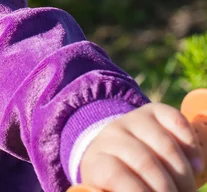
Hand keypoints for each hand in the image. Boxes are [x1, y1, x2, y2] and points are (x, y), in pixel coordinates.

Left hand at [79, 103, 203, 191]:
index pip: (115, 174)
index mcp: (97, 161)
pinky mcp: (152, 111)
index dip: (136, 191)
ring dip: (183, 173)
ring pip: (164, 143)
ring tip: (188, 190)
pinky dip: (190, 144)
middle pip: (144, 160)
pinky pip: (175, 119)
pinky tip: (197, 166)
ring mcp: (132, 120)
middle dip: (167, 188)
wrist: (116, 151)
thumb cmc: (116, 183)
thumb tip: (132, 190)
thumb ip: (116, 190)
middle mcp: (112, 135)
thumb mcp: (109, 189)